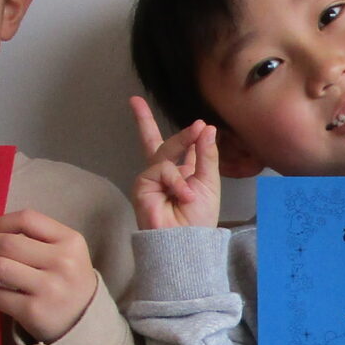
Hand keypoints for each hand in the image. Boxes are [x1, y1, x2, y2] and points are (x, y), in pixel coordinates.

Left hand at [0, 210, 98, 344]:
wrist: (83, 321)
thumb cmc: (67, 279)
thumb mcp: (68, 251)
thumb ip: (39, 237)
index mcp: (71, 241)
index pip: (26, 219)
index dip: (2, 223)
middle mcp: (63, 263)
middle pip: (7, 242)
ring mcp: (49, 289)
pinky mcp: (33, 311)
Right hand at [129, 97, 222, 231]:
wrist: (187, 242)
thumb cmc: (199, 219)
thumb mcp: (209, 183)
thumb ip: (206, 154)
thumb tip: (207, 128)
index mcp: (182, 173)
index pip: (177, 148)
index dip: (184, 134)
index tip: (200, 124)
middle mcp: (164, 174)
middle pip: (155, 142)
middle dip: (143, 121)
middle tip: (135, 102)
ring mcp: (151, 179)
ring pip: (165, 154)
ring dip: (182, 166)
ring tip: (191, 192)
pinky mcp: (142, 186)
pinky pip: (161, 169)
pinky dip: (176, 181)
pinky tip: (183, 196)